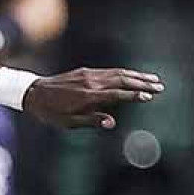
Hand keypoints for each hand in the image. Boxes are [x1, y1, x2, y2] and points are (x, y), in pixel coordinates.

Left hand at [24, 68, 163, 130]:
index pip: (117, 94)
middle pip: (122, 80)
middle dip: (142, 83)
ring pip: (118, 73)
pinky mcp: (86, 72)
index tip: (149, 96)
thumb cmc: (50, 112)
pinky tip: (133, 75)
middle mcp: (91, 83)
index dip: (134, 95)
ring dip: (137, 75)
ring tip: (153, 79)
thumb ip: (91, 121)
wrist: (33, 92)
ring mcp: (89, 75)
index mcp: (88, 96)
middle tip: (160, 87)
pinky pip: (109, 71)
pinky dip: (124, 72)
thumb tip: (111, 123)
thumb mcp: (68, 122)